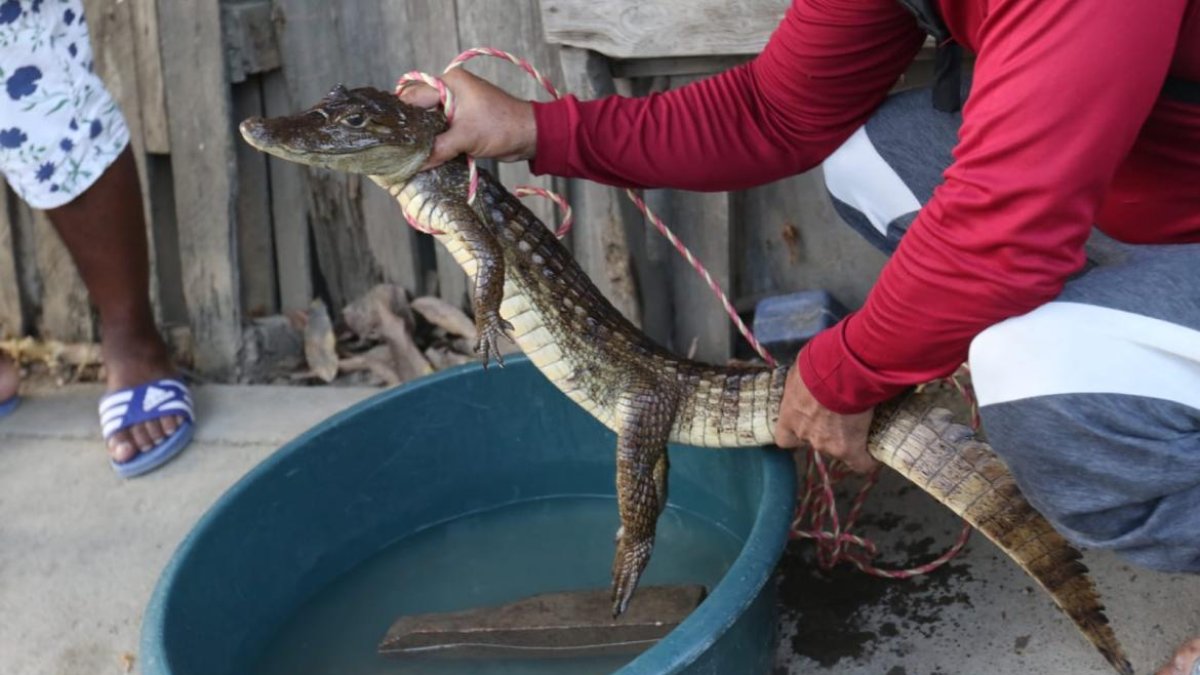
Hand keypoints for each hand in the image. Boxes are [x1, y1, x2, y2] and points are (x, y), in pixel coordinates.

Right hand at [397, 68, 537, 170]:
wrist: (530, 135)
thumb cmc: (502, 127)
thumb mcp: (466, 138)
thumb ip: (438, 149)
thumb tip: (414, 164)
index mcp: (449, 83)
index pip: (414, 95)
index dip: (401, 114)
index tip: (388, 134)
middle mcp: (450, 90)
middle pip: (418, 106)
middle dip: (409, 125)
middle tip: (395, 146)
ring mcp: (456, 105)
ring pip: (429, 119)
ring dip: (422, 135)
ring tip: (406, 153)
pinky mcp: (462, 120)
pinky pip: (441, 129)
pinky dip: (434, 140)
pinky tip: (424, 154)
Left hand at [773, 365, 876, 473]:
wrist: (842, 373)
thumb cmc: (819, 363)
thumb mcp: (802, 369)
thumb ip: (803, 381)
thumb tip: (810, 373)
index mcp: (789, 416)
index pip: (784, 438)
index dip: (796, 434)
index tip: (806, 425)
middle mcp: (805, 434)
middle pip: (814, 442)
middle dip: (825, 430)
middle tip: (839, 414)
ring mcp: (826, 444)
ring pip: (837, 449)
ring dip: (846, 437)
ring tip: (860, 422)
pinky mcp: (849, 448)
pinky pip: (860, 462)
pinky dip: (867, 459)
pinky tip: (875, 455)